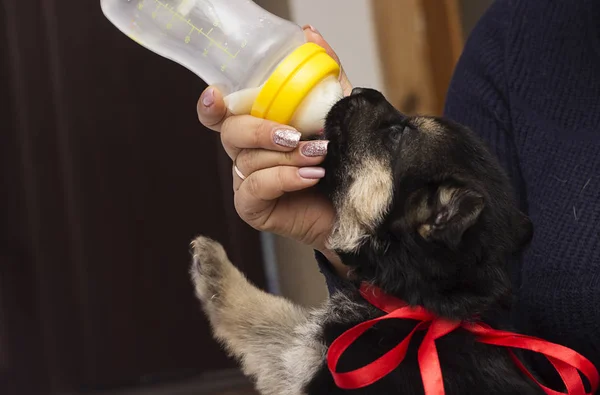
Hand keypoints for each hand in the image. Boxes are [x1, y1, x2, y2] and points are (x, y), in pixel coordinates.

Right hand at [197, 26, 351, 276]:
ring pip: (248, 160)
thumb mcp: (337, 111)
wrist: (359, 204)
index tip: (216, 95)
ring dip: (286, 157)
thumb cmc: (341, 160)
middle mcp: (246, 152)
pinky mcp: (252, 207)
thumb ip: (323, 76)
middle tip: (295, 135)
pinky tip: (310, 177)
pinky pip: (255, 187)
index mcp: (258, 127)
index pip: (222, 113)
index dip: (211, 105)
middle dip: (262, 130)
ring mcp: (246, 181)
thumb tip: (309, 34)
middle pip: (230, 133)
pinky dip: (284, 179)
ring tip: (319, 157)